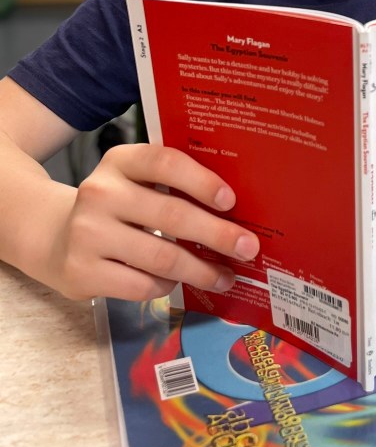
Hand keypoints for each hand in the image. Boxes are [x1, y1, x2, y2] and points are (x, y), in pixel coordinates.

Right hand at [44, 143, 259, 301]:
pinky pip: (142, 285)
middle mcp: (101, 192)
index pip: (165, 163)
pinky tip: (180, 283)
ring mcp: (88, 233)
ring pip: (162, 257)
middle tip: (248, 248)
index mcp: (120, 161)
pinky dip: (168, 286)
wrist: (55, 237)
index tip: (231, 201)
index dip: (202, 181)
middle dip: (218, 235)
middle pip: (172, 215)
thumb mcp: (135, 182)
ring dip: (202, 270)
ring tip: (226, 276)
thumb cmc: (116, 207)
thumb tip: (235, 212)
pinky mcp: (82, 271)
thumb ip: (173, 185)